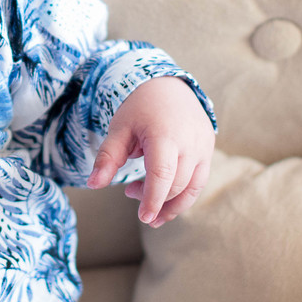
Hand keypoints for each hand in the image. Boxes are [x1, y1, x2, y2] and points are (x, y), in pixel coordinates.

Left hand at [86, 76, 214, 226]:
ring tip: (153, 214)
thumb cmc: (138, 108)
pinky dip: (184, 194)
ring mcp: (204, 145)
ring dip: (173, 206)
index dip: (153, 199)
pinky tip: (165, 198)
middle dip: (154, 199)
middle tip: (130, 191)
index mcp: (165, 134)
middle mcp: (190, 141)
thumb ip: (107, 158)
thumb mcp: (119, 129)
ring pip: (193, 188)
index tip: (143, 217)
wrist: (165, 84)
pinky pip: (199, 180)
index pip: (162, 175)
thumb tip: (92, 185)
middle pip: (176, 185)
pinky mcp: (209, 149)